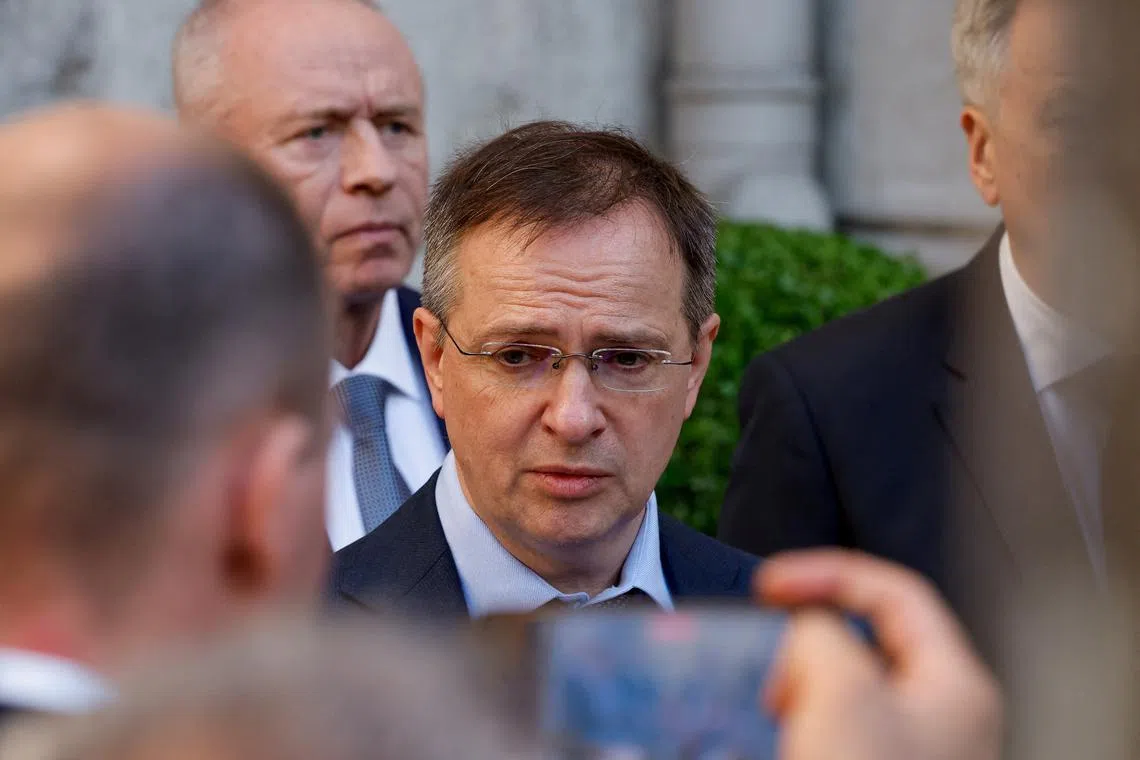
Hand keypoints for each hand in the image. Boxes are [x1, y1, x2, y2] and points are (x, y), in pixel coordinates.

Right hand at [755, 550, 1001, 759]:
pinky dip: (802, 725)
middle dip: (808, 641)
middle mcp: (945, 718)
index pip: (894, 591)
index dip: (827, 574)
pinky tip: (782, 740)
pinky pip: (835, 732)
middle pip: (868, 640)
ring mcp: (916, 753)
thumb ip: (818, 636)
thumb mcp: (841, 693)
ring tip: (773, 712)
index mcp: (955, 683)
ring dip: (800, 688)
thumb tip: (801, 637)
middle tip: (770, 663)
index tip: (771, 584)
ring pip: (846, 691)